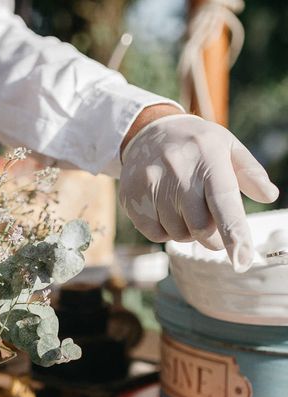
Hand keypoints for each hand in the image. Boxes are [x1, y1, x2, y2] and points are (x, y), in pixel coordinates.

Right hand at [119, 111, 278, 271]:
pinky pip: (155, 235)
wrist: (148, 132)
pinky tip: (165, 211)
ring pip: (177, 234)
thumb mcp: (227, 147)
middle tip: (209, 222)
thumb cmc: (197, 145)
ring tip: (183, 207)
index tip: (242, 260)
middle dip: (211, 236)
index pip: (223, 203)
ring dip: (186, 231)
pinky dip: (165, 231)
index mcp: (208, 159)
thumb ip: (250, 172)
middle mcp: (178, 172)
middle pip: (200, 229)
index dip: (234, 234)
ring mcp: (151, 186)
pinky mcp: (132, 199)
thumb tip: (269, 195)